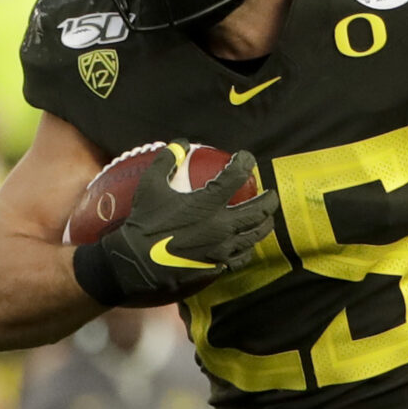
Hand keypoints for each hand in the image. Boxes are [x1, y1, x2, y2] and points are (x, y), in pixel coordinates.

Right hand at [78, 143, 269, 306]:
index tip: (246, 158)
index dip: (245, 163)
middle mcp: (221, 226)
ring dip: (265, 224)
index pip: (236, 176)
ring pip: (255, 235)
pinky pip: (242, 256)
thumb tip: (181, 142)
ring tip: (267, 218)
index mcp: (207, 203)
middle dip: (269, 200)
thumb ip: (167, 160)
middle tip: (270, 194)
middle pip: (258, 210)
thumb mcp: (150, 186)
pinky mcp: (219, 266)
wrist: (137, 263)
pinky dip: (249, 247)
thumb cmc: (143, 222)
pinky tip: (248, 244)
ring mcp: (223, 248)